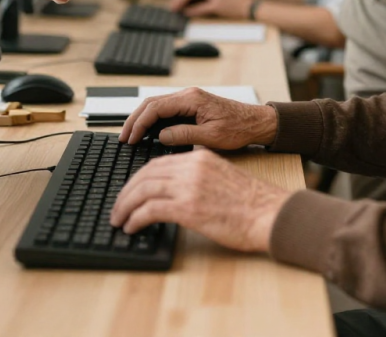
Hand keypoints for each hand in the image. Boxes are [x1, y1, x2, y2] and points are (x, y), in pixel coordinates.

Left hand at [110, 149, 291, 252]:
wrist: (268, 213)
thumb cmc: (250, 202)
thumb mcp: (221, 177)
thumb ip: (198, 176)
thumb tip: (176, 188)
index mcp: (199, 158)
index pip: (157, 163)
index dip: (139, 178)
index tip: (130, 191)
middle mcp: (191, 168)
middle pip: (145, 175)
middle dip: (126, 191)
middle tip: (117, 207)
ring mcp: (189, 187)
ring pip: (143, 191)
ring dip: (125, 206)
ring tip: (119, 219)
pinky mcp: (188, 208)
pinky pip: (150, 210)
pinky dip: (136, 218)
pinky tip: (131, 227)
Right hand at [119, 87, 277, 149]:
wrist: (255, 122)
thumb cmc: (238, 128)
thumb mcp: (211, 136)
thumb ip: (185, 135)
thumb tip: (161, 136)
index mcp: (191, 99)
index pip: (156, 107)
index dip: (140, 123)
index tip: (131, 138)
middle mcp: (188, 95)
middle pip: (152, 103)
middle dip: (135, 119)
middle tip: (123, 137)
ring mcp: (189, 99)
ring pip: (157, 104)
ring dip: (142, 118)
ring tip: (130, 135)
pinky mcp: (191, 105)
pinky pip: (165, 109)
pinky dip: (152, 118)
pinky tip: (147, 131)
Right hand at [169, 0, 251, 18]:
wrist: (247, 7)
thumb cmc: (232, 7)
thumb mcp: (214, 9)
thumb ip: (199, 9)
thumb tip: (185, 12)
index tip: (173, 8)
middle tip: (171, 9)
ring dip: (183, 1)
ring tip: (176, 10)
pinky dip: (189, 3)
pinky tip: (186, 10)